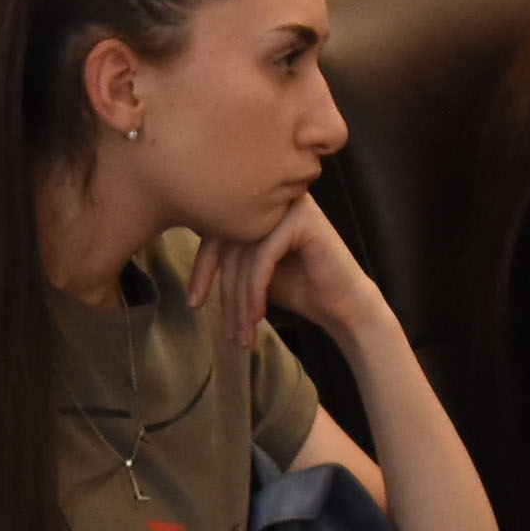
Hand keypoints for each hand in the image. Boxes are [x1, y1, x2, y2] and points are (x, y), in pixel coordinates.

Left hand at [204, 194, 390, 357]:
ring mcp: (288, 204)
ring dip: (241, 299)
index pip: (214, 233)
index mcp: (257, 206)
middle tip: (224, 327)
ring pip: (244, 254)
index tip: (193, 304)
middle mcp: (271, 198)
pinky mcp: (303, 219)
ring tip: (242, 331)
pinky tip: (258, 316)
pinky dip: (256, 290)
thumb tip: (185, 262)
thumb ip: (227, 259)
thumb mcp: (251, 272)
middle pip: (227, 243)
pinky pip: (263, 256)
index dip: (201, 271)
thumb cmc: (299, 289)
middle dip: (223, 291)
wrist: (344, 306)